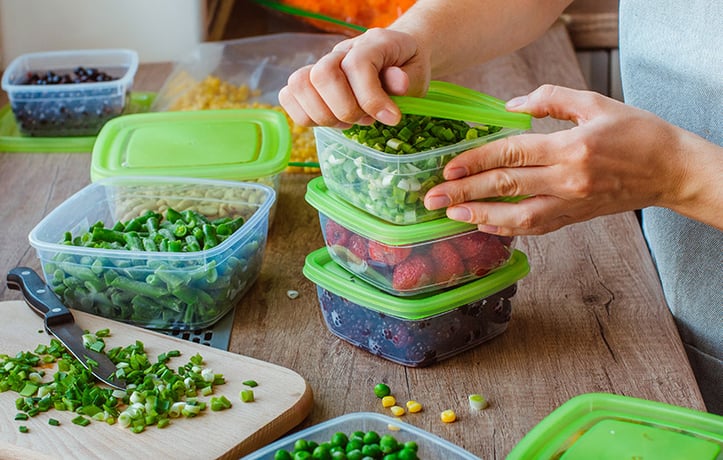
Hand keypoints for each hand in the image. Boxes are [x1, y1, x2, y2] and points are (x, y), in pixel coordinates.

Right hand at [278, 28, 430, 127]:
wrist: (396, 55)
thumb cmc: (406, 67)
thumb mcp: (418, 73)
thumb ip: (408, 79)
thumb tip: (398, 84)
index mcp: (372, 43)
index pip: (357, 65)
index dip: (371, 98)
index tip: (391, 118)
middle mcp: (341, 51)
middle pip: (322, 74)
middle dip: (345, 109)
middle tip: (366, 120)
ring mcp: (321, 65)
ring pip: (299, 85)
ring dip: (324, 115)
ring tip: (348, 122)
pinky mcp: (309, 82)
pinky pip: (288, 96)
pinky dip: (305, 115)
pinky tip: (331, 121)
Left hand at [423, 84, 697, 234]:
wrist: (671, 170)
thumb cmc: (636, 131)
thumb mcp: (594, 103)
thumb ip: (549, 100)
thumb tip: (508, 107)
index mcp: (571, 148)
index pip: (511, 154)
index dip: (475, 161)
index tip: (447, 168)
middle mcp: (567, 180)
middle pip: (506, 186)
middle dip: (464, 192)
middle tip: (431, 198)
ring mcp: (570, 204)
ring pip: (516, 216)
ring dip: (479, 216)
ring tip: (450, 215)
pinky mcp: (573, 218)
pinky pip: (533, 227)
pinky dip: (505, 228)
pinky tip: (483, 224)